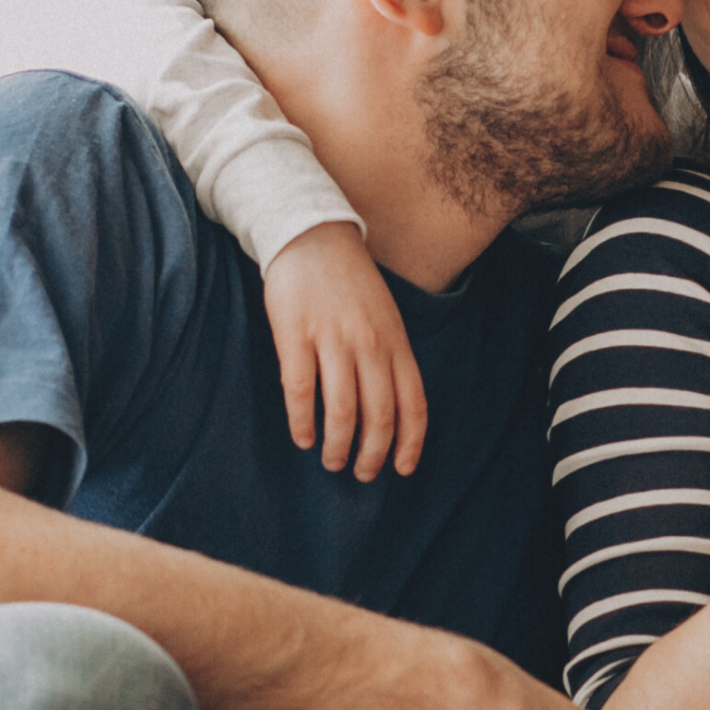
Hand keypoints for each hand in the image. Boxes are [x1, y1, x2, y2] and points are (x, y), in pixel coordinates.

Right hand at [261, 221, 429, 480]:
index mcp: (395, 342)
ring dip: (339, 446)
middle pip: (380, 415)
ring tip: (332, 461)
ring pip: (343, 409)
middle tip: (362, 474)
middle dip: (373, 454)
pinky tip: (303, 438)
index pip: (413, 404)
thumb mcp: (385, 317)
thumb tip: (391, 409)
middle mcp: (370, 344)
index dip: (410, 442)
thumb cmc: (350, 282)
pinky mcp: (296, 336)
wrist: (312, 234)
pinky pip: (301, 391)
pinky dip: (304, 422)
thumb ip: (390, 357)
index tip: (403, 469)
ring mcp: (333, 340)